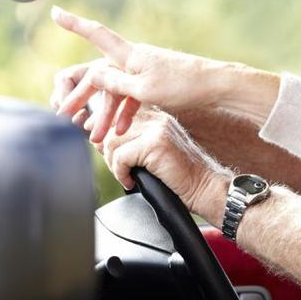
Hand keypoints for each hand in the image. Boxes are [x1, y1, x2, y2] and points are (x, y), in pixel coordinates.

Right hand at [51, 7, 224, 141]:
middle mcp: (136, 59)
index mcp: (130, 55)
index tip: (55, 12)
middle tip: (63, 111)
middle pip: (101, 75)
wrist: (217, 87)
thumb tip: (92, 73)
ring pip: (117, 91)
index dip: (74, 24)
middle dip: (82, 95)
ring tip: (94, 137)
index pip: (96, 34)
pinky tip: (120, 131)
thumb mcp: (143, 89)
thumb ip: (115, 83)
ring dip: (105, 113)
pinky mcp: (157, 82)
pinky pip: (134, 97)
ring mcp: (146, 71)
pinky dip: (126, 112)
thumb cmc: (182, 86)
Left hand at [99, 108, 229, 223]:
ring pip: (112, 141)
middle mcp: (157, 118)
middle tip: (118, 169)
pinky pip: (120, 157)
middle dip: (106, 151)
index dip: (102, 129)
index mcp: (156, 117)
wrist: (204, 186)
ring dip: (113, 164)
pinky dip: (120, 173)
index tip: (98, 145)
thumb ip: (130, 141)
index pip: (117, 113)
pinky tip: (131, 181)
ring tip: (126, 175)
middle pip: (110, 127)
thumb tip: (96, 139)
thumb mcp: (151, 153)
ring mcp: (157, 130)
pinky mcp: (156, 145)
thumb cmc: (178, 175)